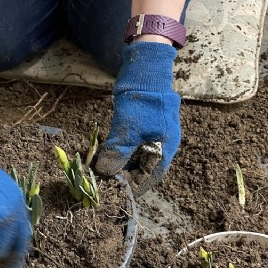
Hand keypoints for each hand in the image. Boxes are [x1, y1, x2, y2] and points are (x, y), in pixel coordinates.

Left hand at [94, 41, 180, 195]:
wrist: (144, 72)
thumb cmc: (141, 103)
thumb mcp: (127, 132)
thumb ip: (118, 154)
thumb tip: (105, 174)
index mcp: (165, 149)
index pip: (150, 178)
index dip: (134, 187)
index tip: (117, 194)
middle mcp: (161, 145)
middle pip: (143, 169)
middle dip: (124, 176)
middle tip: (105, 182)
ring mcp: (153, 135)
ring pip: (136, 157)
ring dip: (120, 164)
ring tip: (102, 170)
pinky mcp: (143, 127)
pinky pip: (132, 146)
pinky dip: (120, 151)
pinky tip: (106, 154)